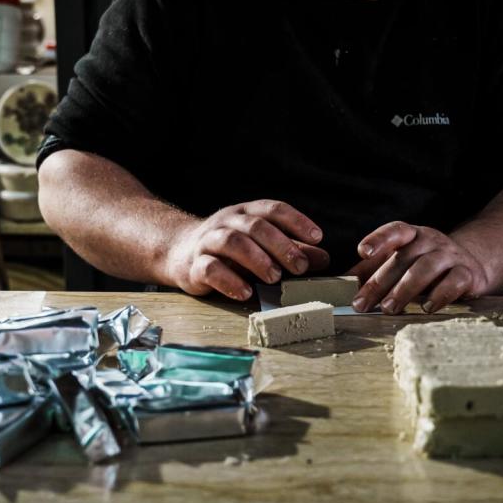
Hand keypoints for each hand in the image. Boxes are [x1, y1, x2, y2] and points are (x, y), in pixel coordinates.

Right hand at [166, 200, 328, 299]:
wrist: (179, 252)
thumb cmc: (230, 250)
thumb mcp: (261, 246)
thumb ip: (291, 250)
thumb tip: (323, 258)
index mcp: (246, 213)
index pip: (273, 209)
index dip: (296, 221)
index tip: (317, 237)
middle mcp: (227, 222)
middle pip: (255, 226)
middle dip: (281, 245)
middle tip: (300, 266)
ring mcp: (208, 242)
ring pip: (232, 242)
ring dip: (257, 259)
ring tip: (275, 277)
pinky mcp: (194, 265)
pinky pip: (211, 269)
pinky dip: (230, 281)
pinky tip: (246, 293)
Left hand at [348, 222, 489, 314]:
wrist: (470, 264)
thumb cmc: (425, 264)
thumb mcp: (400, 261)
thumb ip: (373, 270)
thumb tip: (342, 284)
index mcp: (412, 234)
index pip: (394, 231)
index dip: (378, 239)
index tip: (363, 252)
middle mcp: (431, 240)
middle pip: (404, 258)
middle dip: (380, 282)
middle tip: (362, 304)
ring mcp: (450, 256)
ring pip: (426, 268)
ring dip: (404, 289)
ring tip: (389, 308)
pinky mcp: (467, 274)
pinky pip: (453, 282)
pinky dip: (439, 295)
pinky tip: (426, 308)